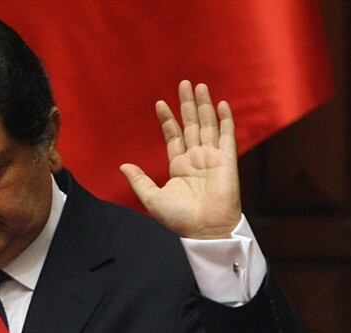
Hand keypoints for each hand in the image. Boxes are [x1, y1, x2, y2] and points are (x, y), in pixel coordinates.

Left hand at [120, 81, 240, 238]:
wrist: (204, 230)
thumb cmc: (180, 218)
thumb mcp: (152, 198)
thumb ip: (139, 180)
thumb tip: (123, 166)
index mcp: (179, 166)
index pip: (173, 136)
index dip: (167, 119)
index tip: (160, 103)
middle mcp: (196, 158)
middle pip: (191, 124)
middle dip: (187, 104)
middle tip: (184, 83)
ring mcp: (212, 158)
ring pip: (208, 125)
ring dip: (204, 105)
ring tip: (199, 86)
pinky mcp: (227, 160)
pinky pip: (227, 136)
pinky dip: (225, 120)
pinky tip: (221, 104)